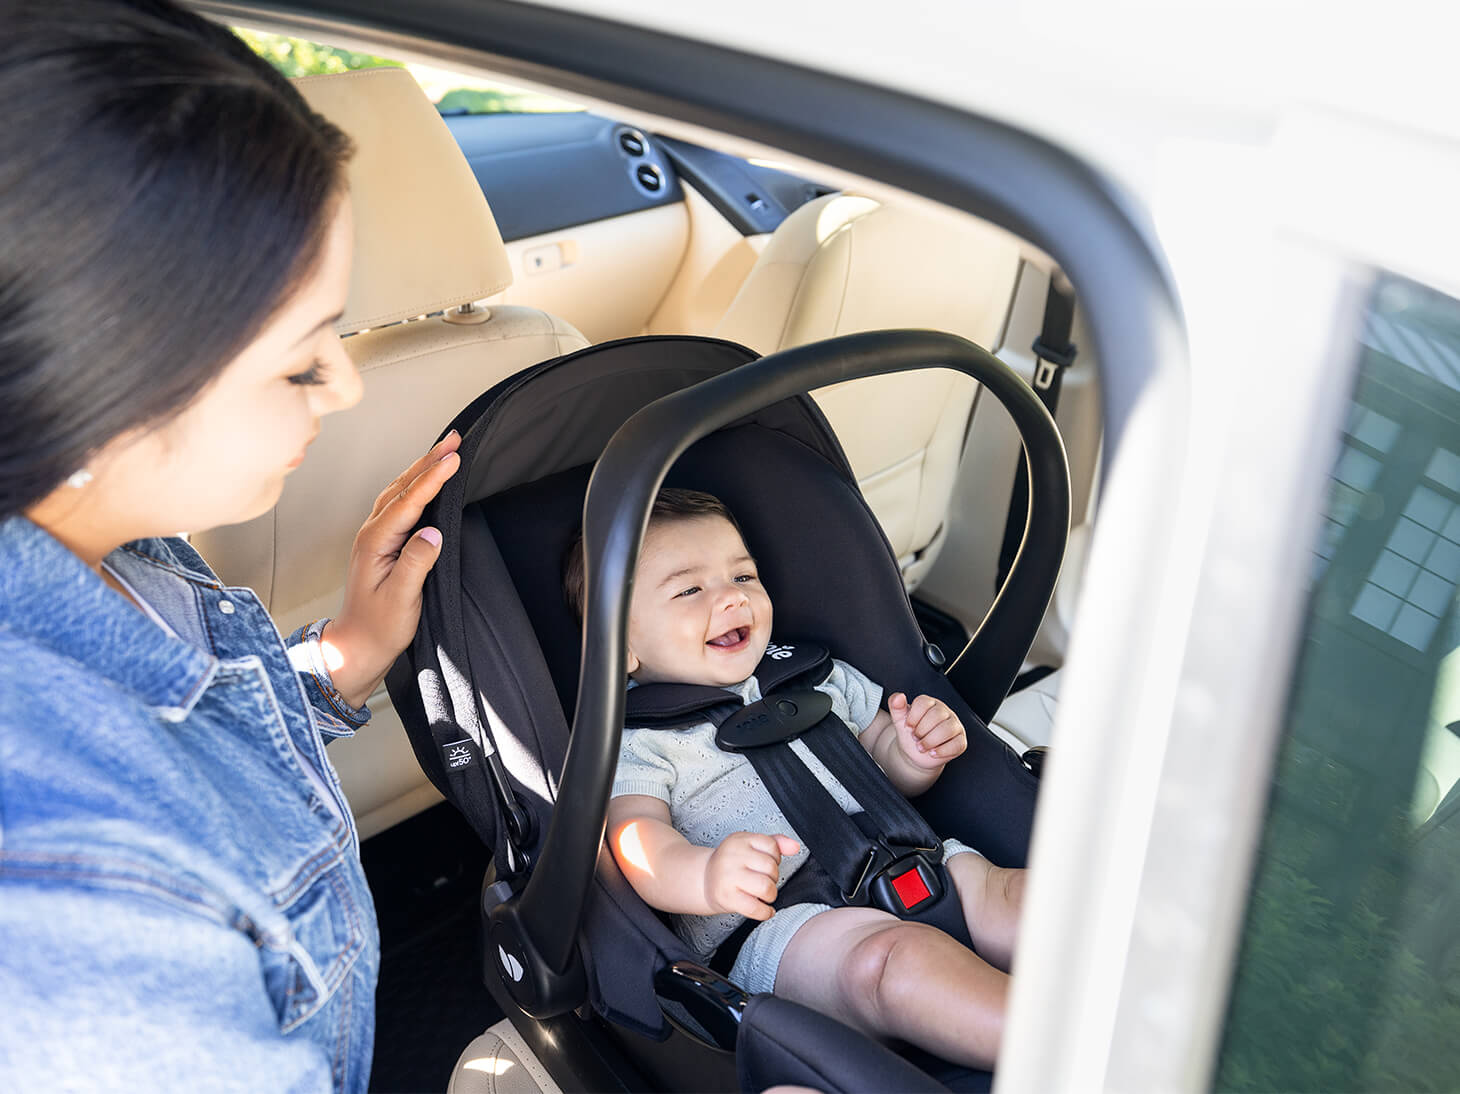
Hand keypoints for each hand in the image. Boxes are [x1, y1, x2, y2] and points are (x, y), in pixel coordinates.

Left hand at [322, 431, 461, 706]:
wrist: (357, 646)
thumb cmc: (379, 627)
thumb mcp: (400, 599)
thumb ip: (415, 563)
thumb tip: (433, 531)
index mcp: (375, 542)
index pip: (408, 502)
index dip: (432, 479)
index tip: (454, 458)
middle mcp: (371, 532)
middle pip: (402, 487)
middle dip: (428, 461)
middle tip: (455, 439)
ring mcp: (375, 536)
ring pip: (399, 491)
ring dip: (422, 468)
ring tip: (446, 450)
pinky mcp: (382, 542)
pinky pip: (400, 503)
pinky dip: (416, 485)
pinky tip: (427, 480)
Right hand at [704, 831, 799, 919]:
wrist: (703, 879)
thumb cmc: (731, 864)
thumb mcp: (749, 846)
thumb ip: (775, 843)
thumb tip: (795, 846)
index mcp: (739, 840)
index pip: (771, 846)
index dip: (775, 858)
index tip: (767, 864)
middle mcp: (732, 856)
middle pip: (771, 868)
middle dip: (773, 878)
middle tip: (763, 880)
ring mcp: (728, 877)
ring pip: (766, 887)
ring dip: (770, 895)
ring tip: (764, 894)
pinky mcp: (727, 897)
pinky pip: (756, 908)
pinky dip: (765, 912)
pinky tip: (765, 910)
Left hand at [888, 692, 966, 769]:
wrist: (916, 754)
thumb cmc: (910, 734)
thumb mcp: (900, 720)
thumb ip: (896, 706)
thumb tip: (898, 696)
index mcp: (930, 703)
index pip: (924, 702)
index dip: (913, 717)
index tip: (907, 727)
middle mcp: (945, 712)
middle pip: (937, 715)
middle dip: (922, 730)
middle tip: (914, 738)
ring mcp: (954, 726)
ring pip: (948, 729)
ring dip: (930, 741)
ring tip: (921, 747)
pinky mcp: (960, 741)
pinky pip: (957, 744)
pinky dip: (942, 751)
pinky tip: (932, 753)